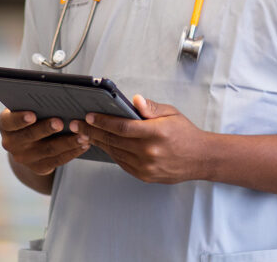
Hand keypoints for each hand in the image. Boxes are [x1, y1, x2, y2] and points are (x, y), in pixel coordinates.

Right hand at [0, 109, 88, 175]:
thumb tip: (54, 95)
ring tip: (82, 134)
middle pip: (30, 136)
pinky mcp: (38, 168)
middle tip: (61, 122)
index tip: (32, 115)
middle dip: (46, 129)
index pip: (10, 122)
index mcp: (4, 124)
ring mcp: (24, 158)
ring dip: (67, 142)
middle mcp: (10, 143)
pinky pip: (57, 161)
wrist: (28, 143)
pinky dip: (72, 152)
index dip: (20, 119)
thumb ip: (33, 104)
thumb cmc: (30, 115)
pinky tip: (84, 144)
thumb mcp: (25, 108)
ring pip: (48, 150)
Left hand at [71, 94, 206, 183]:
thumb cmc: (185, 133)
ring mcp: (146, 167)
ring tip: (83, 133)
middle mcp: (149, 152)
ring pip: (114, 152)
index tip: (88, 115)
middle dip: (92, 131)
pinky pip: (121, 163)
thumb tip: (134, 100)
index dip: (102, 121)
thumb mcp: (171, 113)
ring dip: (97, 142)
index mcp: (155, 133)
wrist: (200, 159)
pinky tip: (101, 144)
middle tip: (75, 124)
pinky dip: (110, 152)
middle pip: (113, 140)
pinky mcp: (145, 176)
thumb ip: (150, 108)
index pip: (122, 127)